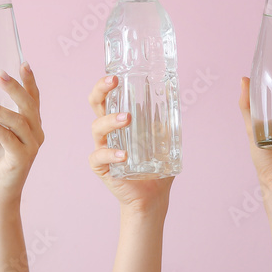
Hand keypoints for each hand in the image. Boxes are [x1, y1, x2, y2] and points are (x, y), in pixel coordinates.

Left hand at [0, 63, 43, 206]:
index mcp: (32, 125)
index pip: (33, 98)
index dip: (29, 81)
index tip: (23, 63)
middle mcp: (36, 133)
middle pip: (29, 105)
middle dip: (15, 88)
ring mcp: (31, 146)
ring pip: (19, 121)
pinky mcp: (22, 159)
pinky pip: (9, 140)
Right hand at [88, 76, 173, 216]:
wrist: (153, 196)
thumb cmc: (156, 165)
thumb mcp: (166, 138)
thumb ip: (167, 120)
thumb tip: (176, 97)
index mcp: (119, 121)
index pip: (108, 97)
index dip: (106, 84)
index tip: (115, 75)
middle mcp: (108, 132)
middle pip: (95, 105)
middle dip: (100, 91)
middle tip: (113, 83)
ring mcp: (103, 148)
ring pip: (96, 128)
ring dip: (110, 121)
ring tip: (127, 119)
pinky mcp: (102, 167)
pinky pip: (99, 157)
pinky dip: (111, 154)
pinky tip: (124, 155)